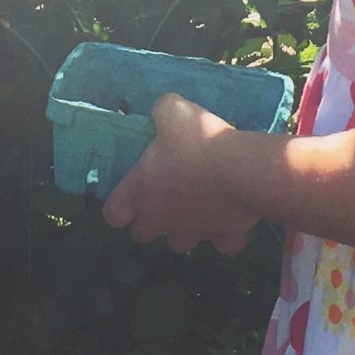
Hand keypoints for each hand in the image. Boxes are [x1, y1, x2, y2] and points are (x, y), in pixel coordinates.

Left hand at [102, 91, 259, 254]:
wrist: (241, 169)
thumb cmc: (198, 142)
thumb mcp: (173, 111)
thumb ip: (162, 111)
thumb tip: (163, 110)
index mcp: (140, 193)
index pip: (113, 214)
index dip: (119, 205)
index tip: (131, 192)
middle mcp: (162, 219)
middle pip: (142, 235)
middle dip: (150, 221)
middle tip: (164, 198)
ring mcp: (193, 232)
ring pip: (179, 244)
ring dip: (185, 230)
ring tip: (198, 208)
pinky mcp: (224, 237)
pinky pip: (224, 244)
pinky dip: (227, 235)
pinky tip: (232, 217)